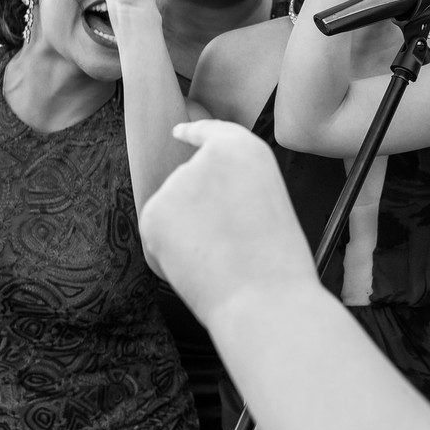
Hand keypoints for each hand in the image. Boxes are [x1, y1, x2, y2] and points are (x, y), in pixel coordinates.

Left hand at [139, 121, 317, 324]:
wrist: (264, 297)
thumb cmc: (276, 262)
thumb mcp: (265, 202)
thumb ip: (230, 187)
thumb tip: (184, 199)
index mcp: (245, 148)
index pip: (212, 132)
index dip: (194, 132)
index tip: (180, 132)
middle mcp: (206, 157)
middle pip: (189, 181)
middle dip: (198, 210)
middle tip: (233, 244)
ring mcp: (176, 183)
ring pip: (172, 210)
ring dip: (186, 234)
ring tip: (222, 258)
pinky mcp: (153, 213)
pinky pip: (157, 235)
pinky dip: (170, 255)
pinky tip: (199, 268)